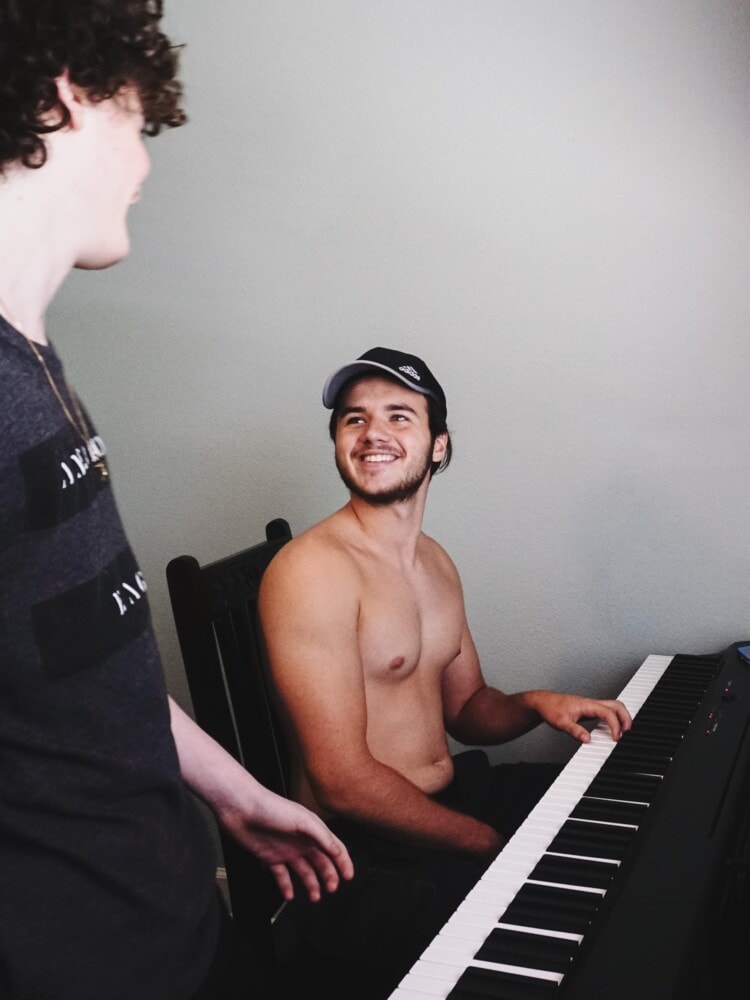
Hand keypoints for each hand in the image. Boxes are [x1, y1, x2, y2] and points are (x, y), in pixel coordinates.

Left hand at [219, 793, 353, 902]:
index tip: (349, 877)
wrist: (242, 809)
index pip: (333, 848)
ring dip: (311, 885)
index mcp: (312, 830)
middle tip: (331, 889)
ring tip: (314, 897)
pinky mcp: (271, 857)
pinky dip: (287, 887)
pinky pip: (282, 876)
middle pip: (321, 862)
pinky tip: (289, 895)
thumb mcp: (302, 820)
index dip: (343, 862)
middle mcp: (301, 841)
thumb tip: (337, 851)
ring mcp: (287, 850)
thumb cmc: (271, 807)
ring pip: (303, 872)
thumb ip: (322, 835)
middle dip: (328, 876)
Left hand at [532, 691, 631, 743]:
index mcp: (587, 705)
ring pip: (614, 706)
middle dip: (626, 718)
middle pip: (617, 705)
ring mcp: (592, 705)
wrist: (544, 702)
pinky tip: (612, 728)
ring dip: (622, 717)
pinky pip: (607, 711)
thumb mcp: (561, 723)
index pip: (608, 712)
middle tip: (627, 733)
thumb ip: (575, 731)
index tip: (616, 738)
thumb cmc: (551, 709)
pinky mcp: (590, 709)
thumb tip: (588, 739)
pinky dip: (615, 718)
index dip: (615, 725)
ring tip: (623, 732)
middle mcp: (592, 703)